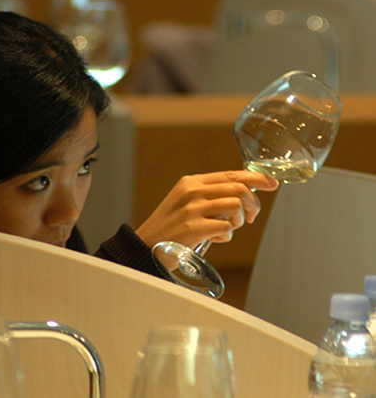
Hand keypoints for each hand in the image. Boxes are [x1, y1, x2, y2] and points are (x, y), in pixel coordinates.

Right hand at [135, 170, 278, 249]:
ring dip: (238, 221)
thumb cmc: (171, 226)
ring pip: (236, 206)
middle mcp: (193, 191)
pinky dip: (226, 237)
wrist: (147, 245)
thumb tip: (244, 193)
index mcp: (191, 182)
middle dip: (254, 203)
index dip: (256, 178)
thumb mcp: (186, 202)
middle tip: (251, 216)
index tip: (272, 184)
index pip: (231, 174)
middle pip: (239, 188)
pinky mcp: (194, 228)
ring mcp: (193, 209)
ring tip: (227, 228)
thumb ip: (211, 195)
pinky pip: (227, 229)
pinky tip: (214, 239)